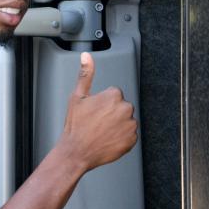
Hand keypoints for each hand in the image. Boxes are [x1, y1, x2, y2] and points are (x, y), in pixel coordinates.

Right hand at [58, 52, 137, 171]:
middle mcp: (125, 108)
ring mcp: (130, 125)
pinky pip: (129, 134)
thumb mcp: (77, 96)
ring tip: (101, 131)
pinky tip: (108, 139)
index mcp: (114, 95)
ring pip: (126, 120)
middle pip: (121, 106)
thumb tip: (86, 56)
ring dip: (117, 124)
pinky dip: (121, 136)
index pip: (113, 94)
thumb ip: (85, 74)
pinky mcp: (132, 140)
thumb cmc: (76, 125)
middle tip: (96, 122)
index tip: (94, 111)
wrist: (76, 151)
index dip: (102, 103)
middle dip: (111, 112)